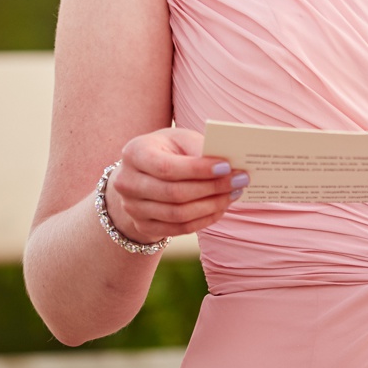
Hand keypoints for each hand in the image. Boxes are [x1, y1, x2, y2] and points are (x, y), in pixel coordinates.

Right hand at [103, 128, 249, 244]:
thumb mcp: (179, 139)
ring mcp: (132, 208)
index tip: (228, 167)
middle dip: (212, 188)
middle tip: (240, 181)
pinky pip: (179, 228)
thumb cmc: (167, 150)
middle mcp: (127, 182)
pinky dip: (205, 219)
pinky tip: (221, 208)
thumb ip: (199, 147)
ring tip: (234, 194)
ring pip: (178, 214)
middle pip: (174, 193)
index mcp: (134, 153)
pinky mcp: (143, 226)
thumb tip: (227, 165)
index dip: (199, 170)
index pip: (167, 168)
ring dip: (212, 205)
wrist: (141, 174)